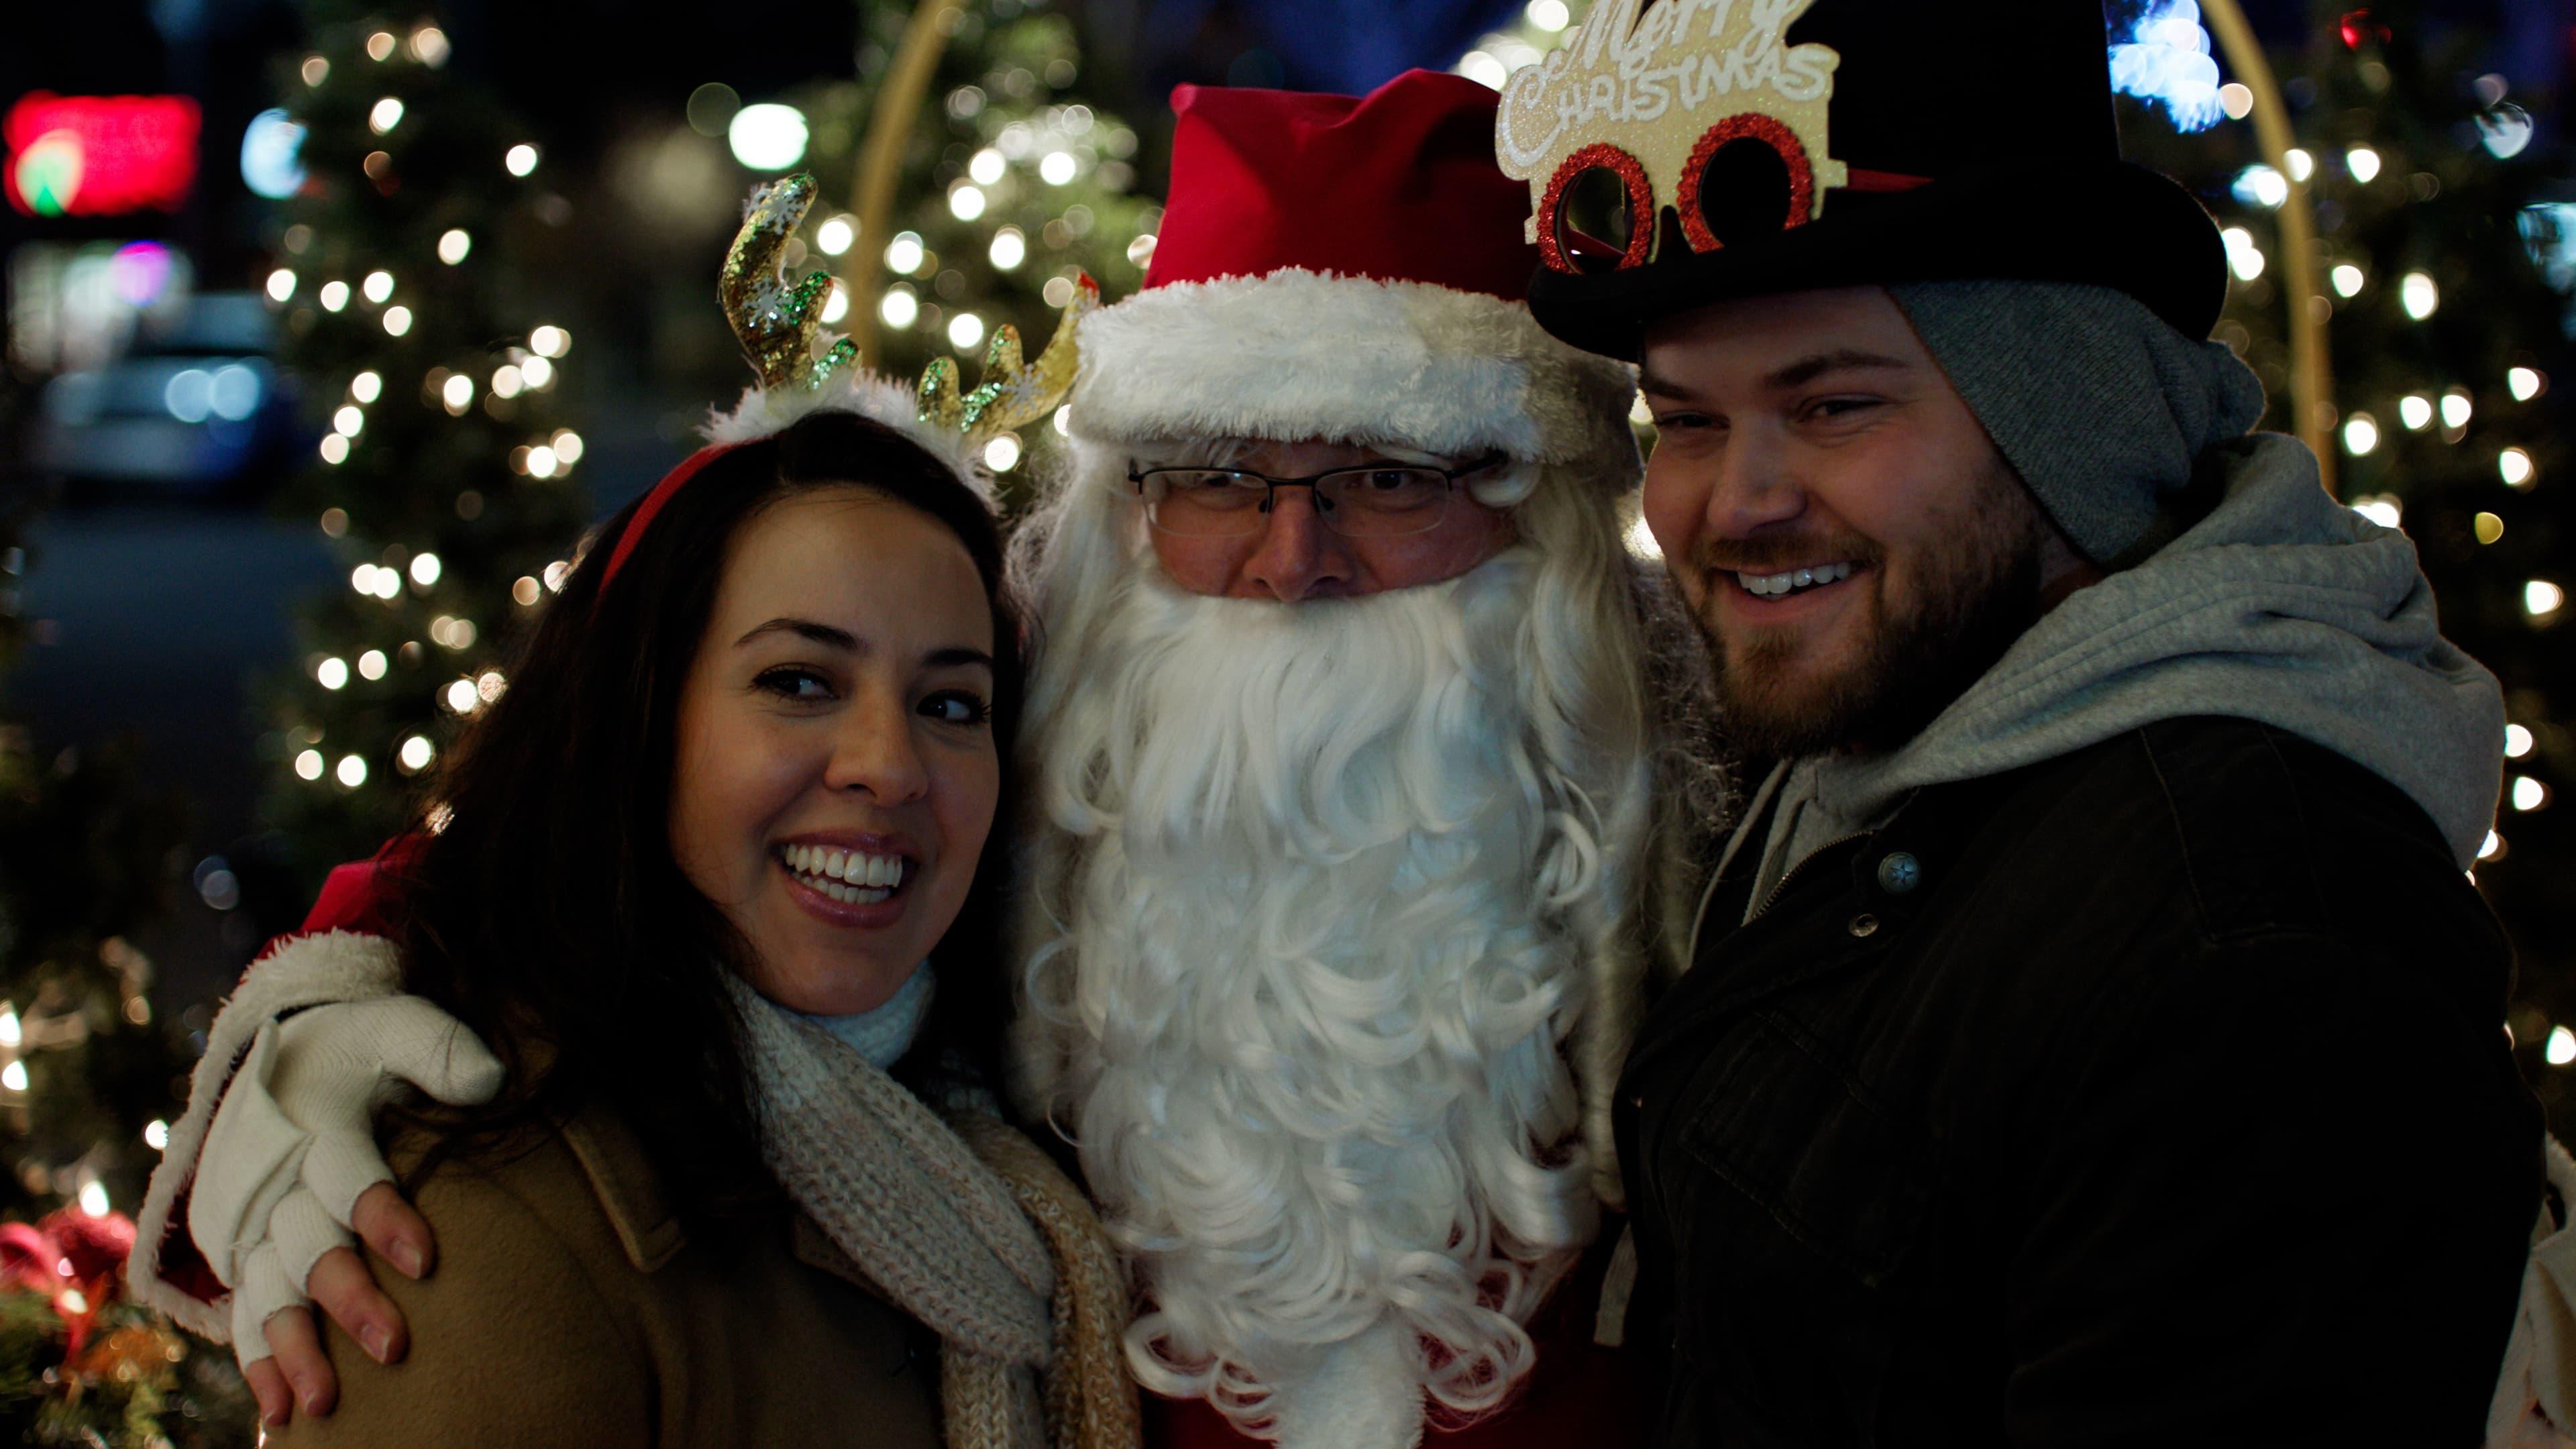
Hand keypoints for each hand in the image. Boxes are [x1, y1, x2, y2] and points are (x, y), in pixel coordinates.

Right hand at [188, 997, 500, 1420]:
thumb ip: (439, 1048)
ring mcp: (252, 1222)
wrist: (275, 1057)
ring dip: (295, 1348)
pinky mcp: (241, 1251)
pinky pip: (243, 1313)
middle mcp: (276, 1180)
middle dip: (347, 1298)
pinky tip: (280, 1410)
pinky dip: (258, 1362)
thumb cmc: (356, 1048)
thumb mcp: (394, 1027)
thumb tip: (493, 1079)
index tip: (426, 1260)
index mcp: (315, 1125)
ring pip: (269, 1292)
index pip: (348, 1176)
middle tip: (394, 1345)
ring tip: (325, 1403)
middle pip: (308, 1246)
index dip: (383, 1216)